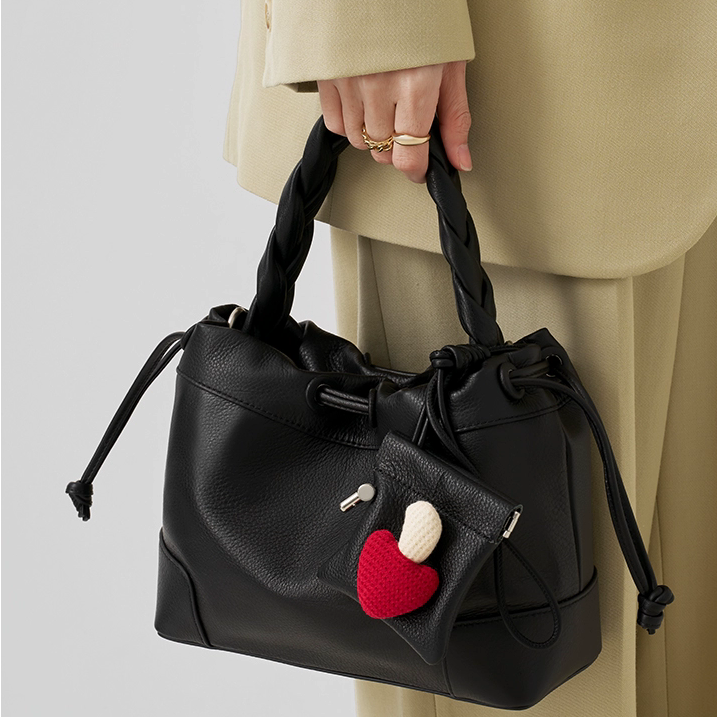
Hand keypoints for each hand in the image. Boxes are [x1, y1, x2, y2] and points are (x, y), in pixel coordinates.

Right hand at [317, 61, 472, 183]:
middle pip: (383, 150)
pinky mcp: (329, 76)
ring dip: (374, 135)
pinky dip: (350, 123)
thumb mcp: (450, 66)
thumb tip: (460, 161)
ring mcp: (350, 81)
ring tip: (386, 109)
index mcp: (415, 84)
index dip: (416, 169)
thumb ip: (455, 118)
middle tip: (406, 124)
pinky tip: (364, 105)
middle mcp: (379, 86)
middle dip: (398, 146)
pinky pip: (336, 123)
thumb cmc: (422, 18)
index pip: (409, 154)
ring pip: (358, 140)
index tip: (420, 169)